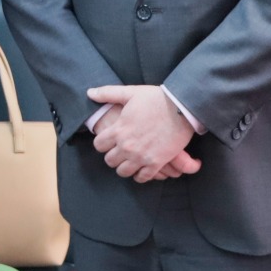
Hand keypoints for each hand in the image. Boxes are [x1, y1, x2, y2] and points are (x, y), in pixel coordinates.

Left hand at [87, 85, 201, 182]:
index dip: (102, 143)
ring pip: (124, 171)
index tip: (108, 141)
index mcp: (118, 130)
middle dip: (113, 156)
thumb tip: (89, 92)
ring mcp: (141, 156)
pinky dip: (140, 175)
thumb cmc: (155, 99)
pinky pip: (143, 177)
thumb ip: (107, 93)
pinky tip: (142, 169)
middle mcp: (127, 146)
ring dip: (125, 167)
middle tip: (119, 152)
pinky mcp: (156, 162)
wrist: (181, 108)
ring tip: (129, 161)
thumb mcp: (129, 93)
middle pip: (110, 161)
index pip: (99, 145)